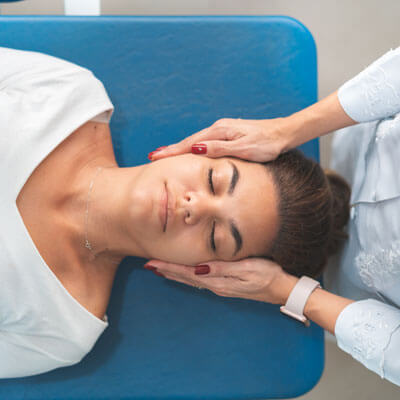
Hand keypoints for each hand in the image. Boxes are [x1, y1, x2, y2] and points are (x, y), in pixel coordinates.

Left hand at [144, 257, 295, 304]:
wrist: (283, 289)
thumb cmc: (267, 275)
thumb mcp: (246, 269)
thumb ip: (222, 269)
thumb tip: (199, 269)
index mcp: (218, 281)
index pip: (187, 273)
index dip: (169, 268)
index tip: (152, 263)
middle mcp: (216, 286)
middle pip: (185, 278)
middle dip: (166, 271)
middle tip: (149, 265)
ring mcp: (221, 287)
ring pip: (191, 280)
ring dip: (175, 274)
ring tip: (161, 270)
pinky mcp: (227, 285)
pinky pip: (200, 281)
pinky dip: (187, 276)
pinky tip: (185, 275)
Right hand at [150, 117, 288, 162]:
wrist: (284, 133)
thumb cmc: (267, 144)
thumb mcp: (244, 148)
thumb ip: (219, 149)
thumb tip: (195, 149)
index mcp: (219, 131)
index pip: (190, 143)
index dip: (172, 151)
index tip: (155, 156)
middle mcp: (218, 128)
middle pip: (190, 141)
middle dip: (171, 149)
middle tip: (153, 156)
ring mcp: (223, 130)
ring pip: (197, 141)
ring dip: (180, 148)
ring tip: (166, 155)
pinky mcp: (228, 134)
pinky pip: (205, 142)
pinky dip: (193, 147)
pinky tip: (190, 151)